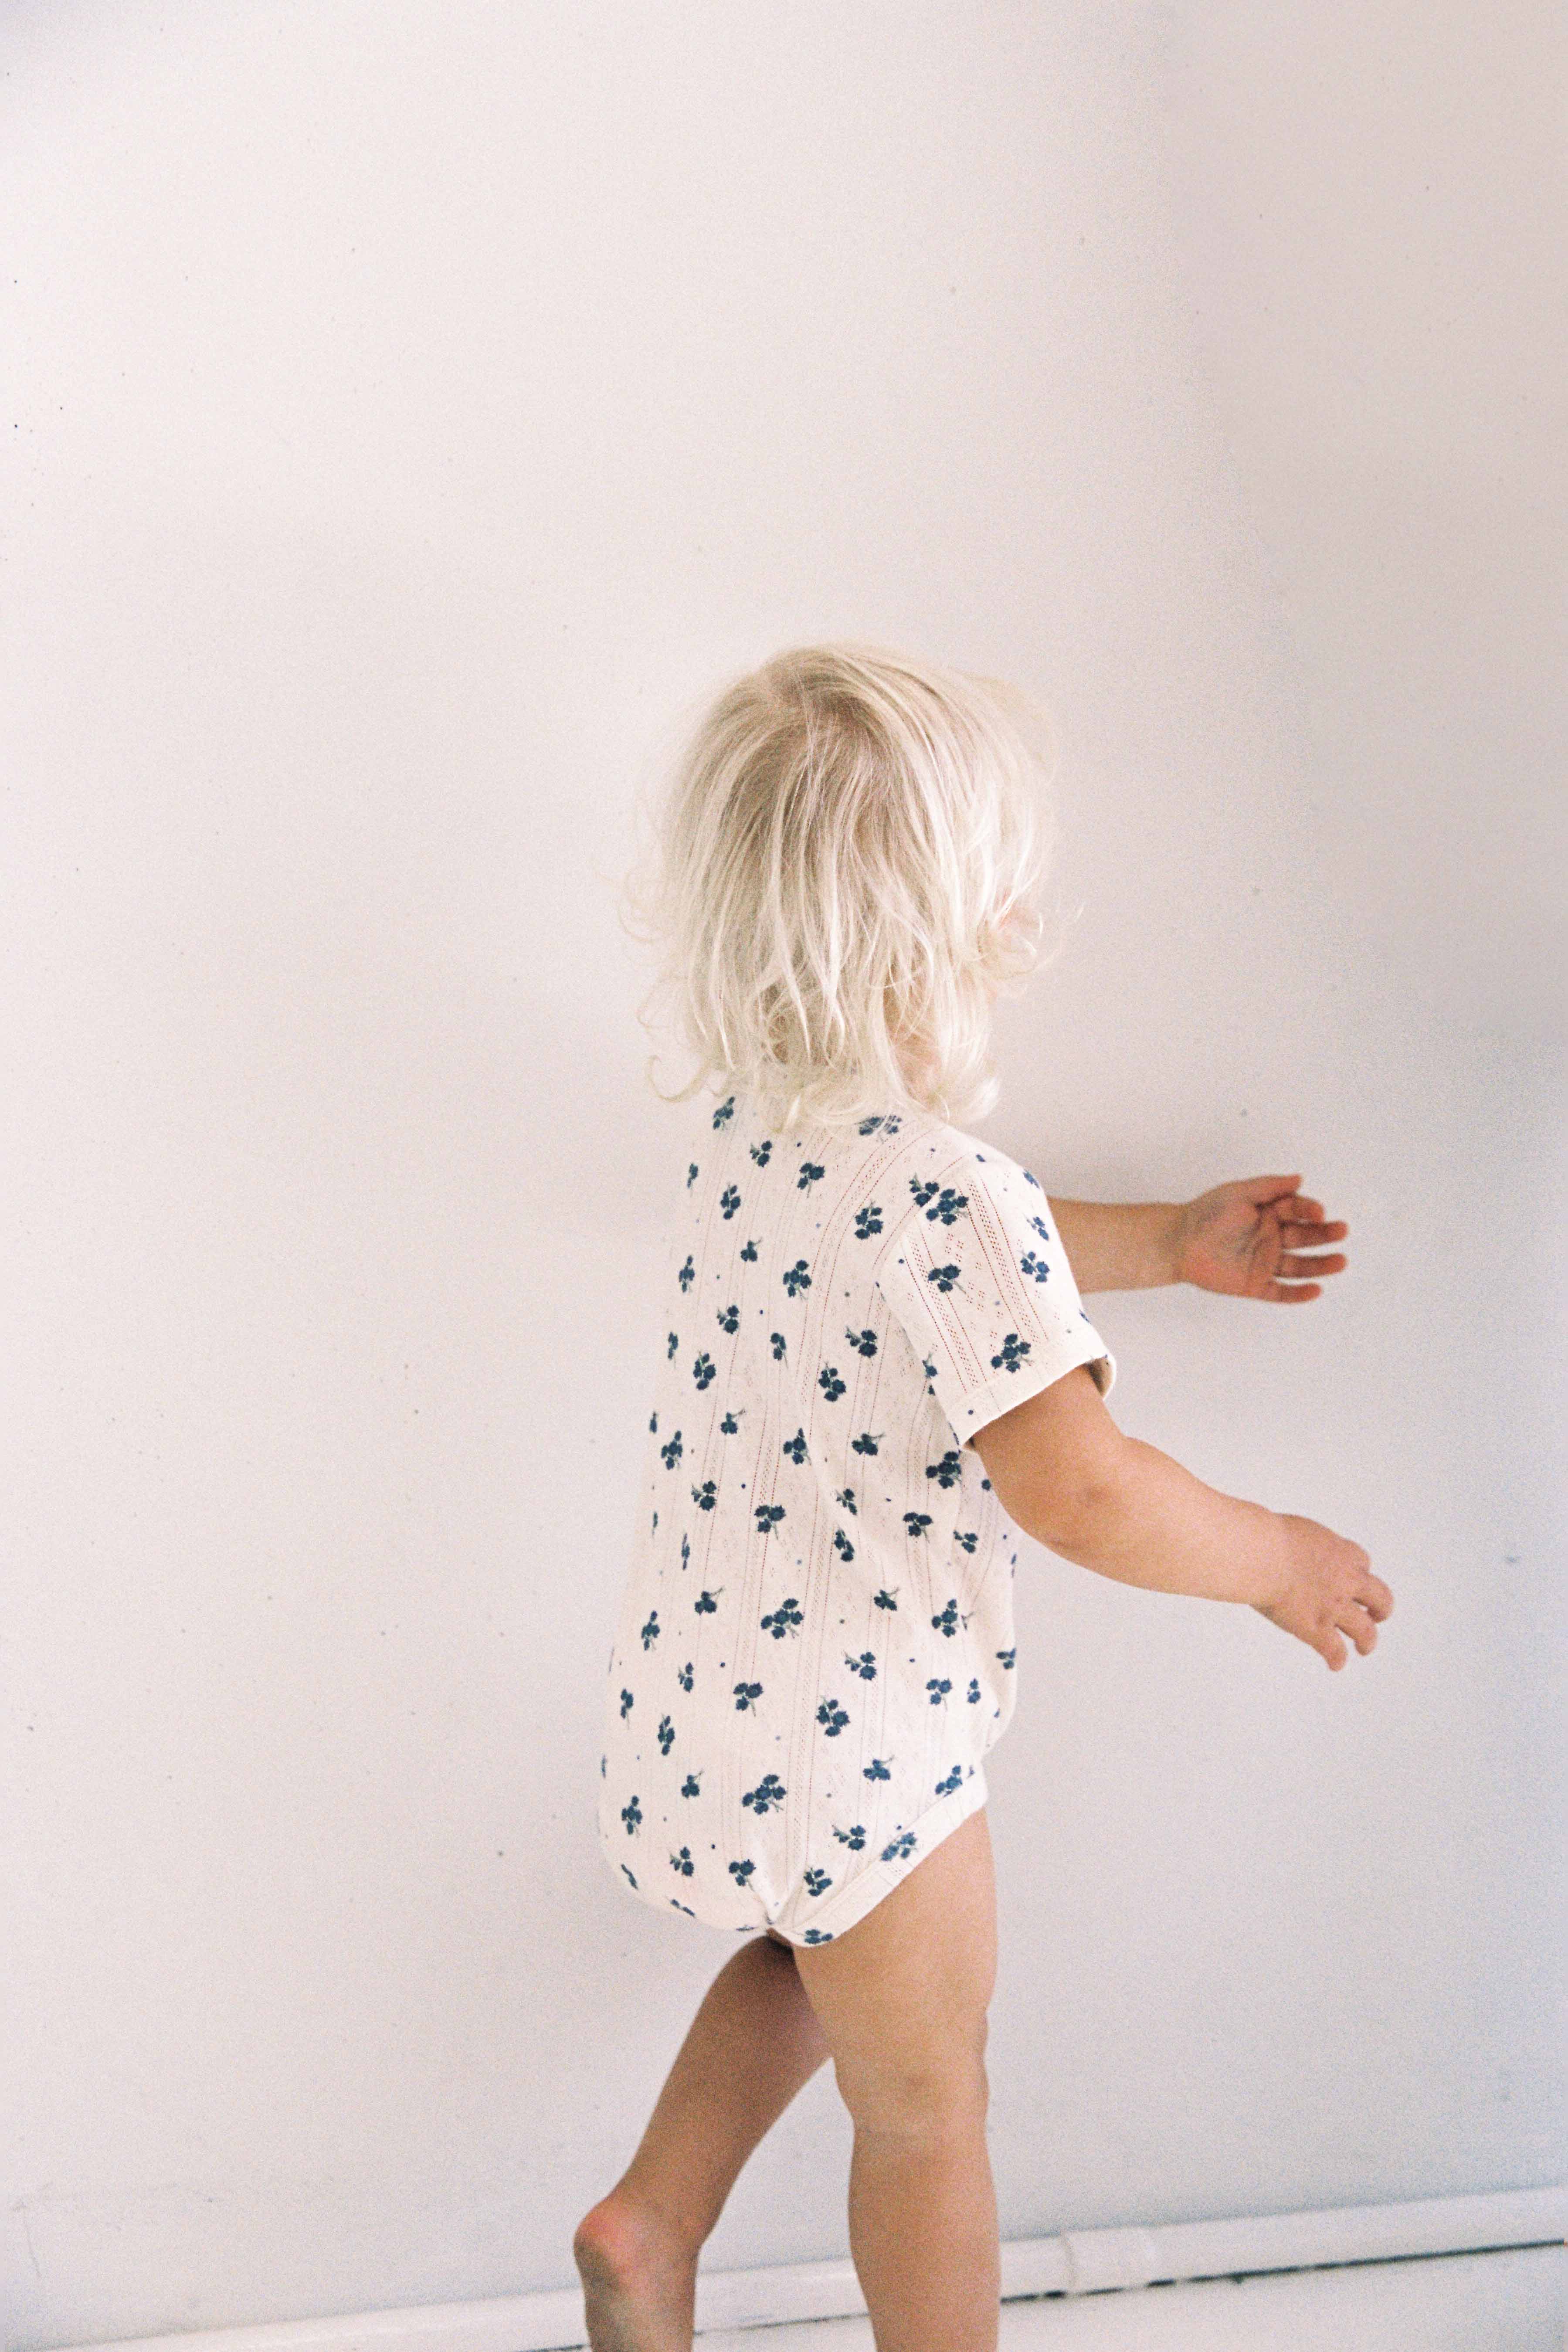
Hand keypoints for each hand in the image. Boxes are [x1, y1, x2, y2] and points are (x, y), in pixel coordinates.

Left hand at [1172, 1173, 1346, 1301]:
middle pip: (1305, 1238)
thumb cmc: (1206, 1213)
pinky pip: (1280, 1292)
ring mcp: (1265, 1262)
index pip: (1298, 1212)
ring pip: (1299, 1267)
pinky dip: (1298, 1294)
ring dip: (1321, 1265)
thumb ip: (1269, 1186)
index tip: (1319, 1212)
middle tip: (1342, 1231)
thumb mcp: (1239, 1193)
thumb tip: (1299, 1178)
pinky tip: (1316, 1290)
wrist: (1178, 1241)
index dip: (1310, 1211)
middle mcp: (1271, 1238)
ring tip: (1341, 1261)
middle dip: (1324, 1235)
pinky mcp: (1255, 1284)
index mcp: (1269, 1215)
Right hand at [1254, 1512, 1392, 1670]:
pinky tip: (1334, 1664)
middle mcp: (1344, 1580)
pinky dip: (1337, 1659)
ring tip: (1364, 1648)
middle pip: (1380, 1596)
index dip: (1359, 1573)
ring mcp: (1333, 1607)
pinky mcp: (1316, 1628)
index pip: (1362, 1563)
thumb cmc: (1268, 1538)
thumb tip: (1290, 1550)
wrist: (1262, 1555)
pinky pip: (1334, 1650)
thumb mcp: (1296, 1531)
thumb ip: (1304, 1545)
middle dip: (1380, 1608)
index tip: (1353, 1579)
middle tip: (1376, 1616)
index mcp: (1340, 1552)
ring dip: (1368, 1641)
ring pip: (1365, 1630)